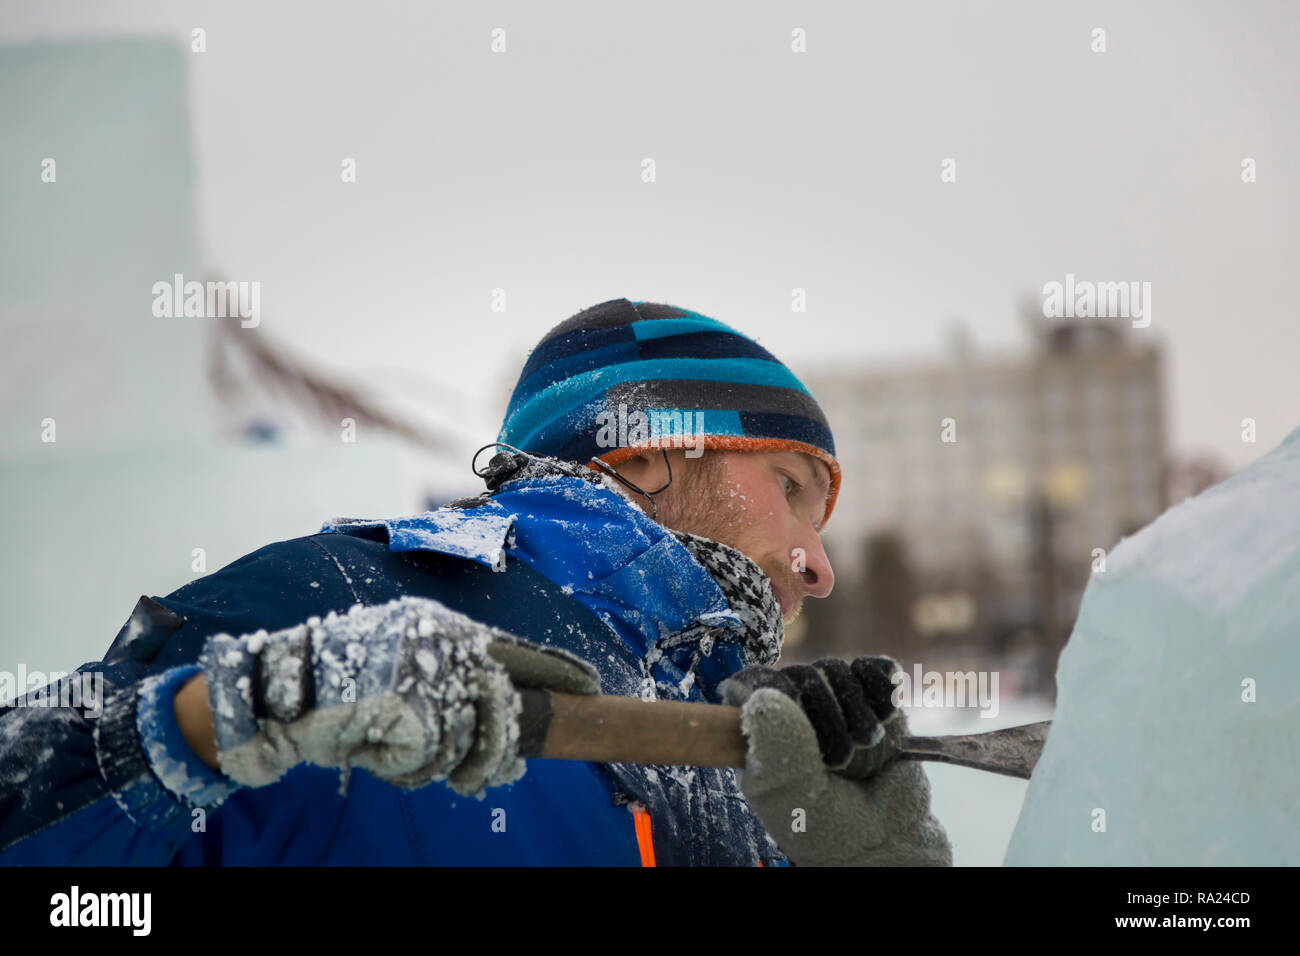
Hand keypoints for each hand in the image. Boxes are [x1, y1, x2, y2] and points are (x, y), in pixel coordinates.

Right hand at [199, 596, 600, 795]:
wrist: (276, 690)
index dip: (557, 672)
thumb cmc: (335, 689)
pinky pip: (430, 757)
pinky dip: (400, 766)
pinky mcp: (413, 699)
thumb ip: (452, 698)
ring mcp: (430, 667)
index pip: (517, 651)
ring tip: (395, 753)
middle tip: (477, 780)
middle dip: (494, 756)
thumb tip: (506, 746)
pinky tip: (371, 747)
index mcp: (445, 630)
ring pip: (468, 741)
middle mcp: (444, 640)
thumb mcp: (402, 682)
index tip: (591, 689)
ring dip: (432, 765)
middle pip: (503, 708)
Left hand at [720, 656, 952, 865]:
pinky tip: (885, 719)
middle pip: (805, 675)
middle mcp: (796, 711)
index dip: (784, 698)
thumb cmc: (827, 827)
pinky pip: (876, 671)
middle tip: (839, 761)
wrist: (888, 840)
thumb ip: (774, 748)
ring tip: (863, 752)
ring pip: (840, 672)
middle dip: (828, 718)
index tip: (802, 732)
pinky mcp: (874, 702)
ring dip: (858, 714)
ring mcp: (837, 703)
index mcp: (764, 731)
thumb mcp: (786, 796)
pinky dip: (883, 691)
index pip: (761, 682)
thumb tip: (767, 696)